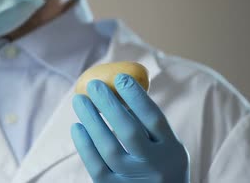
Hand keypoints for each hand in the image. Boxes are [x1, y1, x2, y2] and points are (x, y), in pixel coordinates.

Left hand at [71, 74, 189, 182]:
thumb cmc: (156, 165)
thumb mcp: (163, 147)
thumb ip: (146, 124)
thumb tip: (118, 88)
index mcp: (172, 151)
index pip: (154, 119)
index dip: (137, 96)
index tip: (120, 77)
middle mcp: (156, 167)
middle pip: (129, 131)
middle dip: (109, 104)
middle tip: (94, 85)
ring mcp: (135, 181)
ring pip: (109, 148)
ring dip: (91, 120)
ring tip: (79, 100)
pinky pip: (96, 166)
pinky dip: (84, 145)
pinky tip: (77, 127)